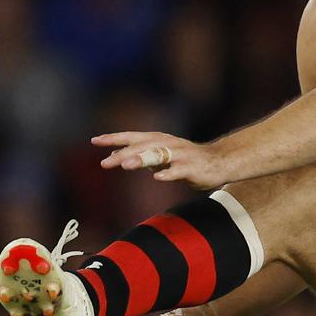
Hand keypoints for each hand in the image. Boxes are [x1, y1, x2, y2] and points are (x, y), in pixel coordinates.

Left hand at [93, 131, 229, 189]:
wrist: (221, 161)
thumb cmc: (189, 160)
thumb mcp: (162, 156)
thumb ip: (141, 156)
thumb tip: (116, 155)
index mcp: (160, 140)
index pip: (133, 137)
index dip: (115, 138)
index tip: (95, 141)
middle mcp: (169, 144)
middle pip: (143, 146)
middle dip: (124, 153)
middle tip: (105, 162)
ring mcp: (181, 155)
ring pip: (159, 155)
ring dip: (142, 159)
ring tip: (126, 165)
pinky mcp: (193, 167)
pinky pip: (180, 170)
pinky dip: (169, 173)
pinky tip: (158, 178)